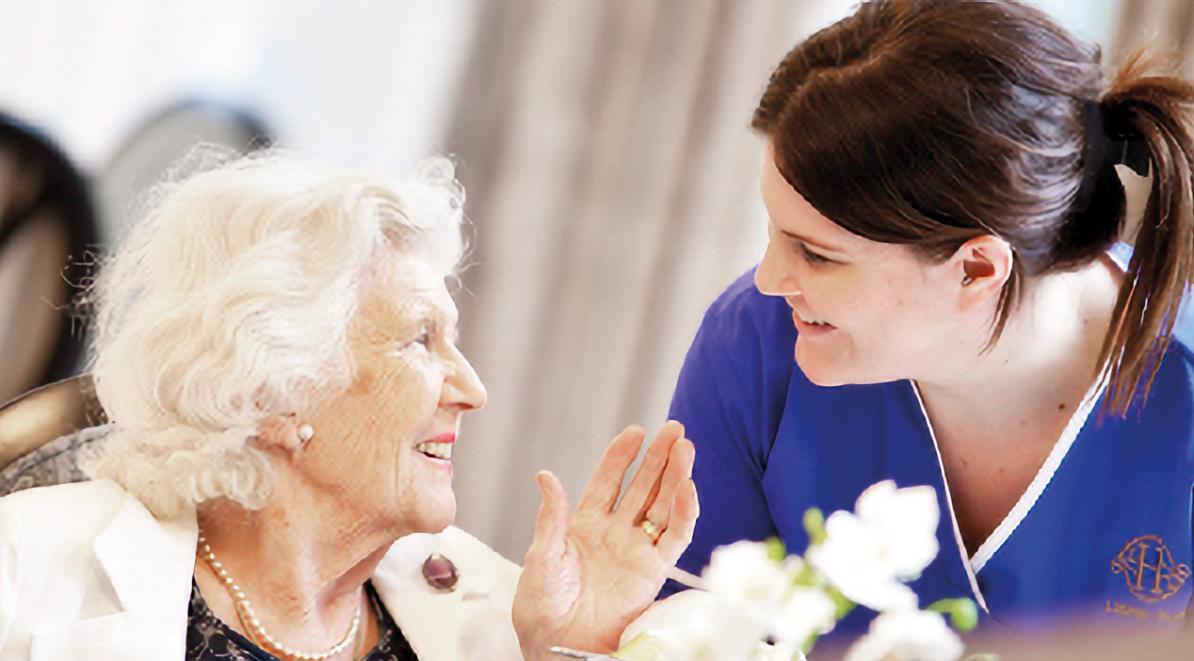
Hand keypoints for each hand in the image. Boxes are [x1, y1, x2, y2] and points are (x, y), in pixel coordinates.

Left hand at [512, 421, 698, 659]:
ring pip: (662, 507)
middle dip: (658, 458)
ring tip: (686, 449)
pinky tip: (688, 490)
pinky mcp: (652, 572)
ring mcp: (635, 551)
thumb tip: (545, 476)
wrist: (559, 646)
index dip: (621, 457)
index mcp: (584, 524)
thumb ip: (551, 518)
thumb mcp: (541, 558)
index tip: (635, 432)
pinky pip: (673, 540)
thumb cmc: (542, 607)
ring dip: (675, 478)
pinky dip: (684, 515)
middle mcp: (614, 533)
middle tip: (674, 429)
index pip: (608, 481)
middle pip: (642, 487)